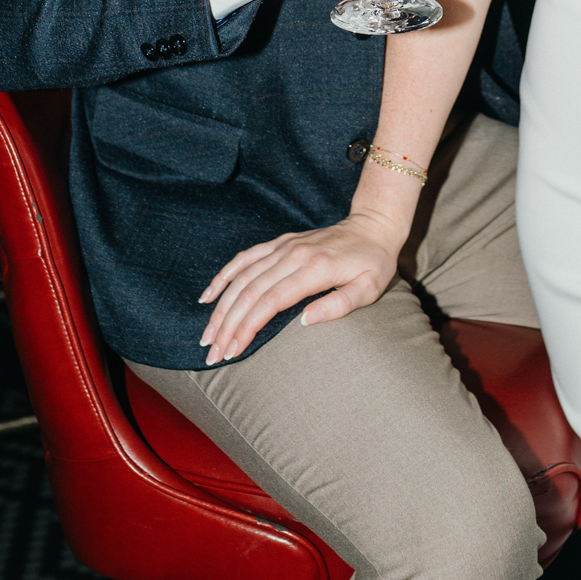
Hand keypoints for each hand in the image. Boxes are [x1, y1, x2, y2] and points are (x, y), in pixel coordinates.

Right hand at [197, 211, 405, 363]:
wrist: (372, 226)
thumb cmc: (373, 262)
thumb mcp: (369, 288)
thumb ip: (339, 304)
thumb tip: (304, 321)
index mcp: (314, 269)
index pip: (271, 301)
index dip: (247, 327)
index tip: (233, 350)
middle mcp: (293, 255)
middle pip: (250, 292)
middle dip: (227, 324)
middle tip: (212, 353)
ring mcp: (284, 247)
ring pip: (242, 277)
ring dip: (221, 307)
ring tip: (207, 335)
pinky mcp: (280, 243)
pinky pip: (245, 258)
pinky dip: (224, 276)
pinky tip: (208, 296)